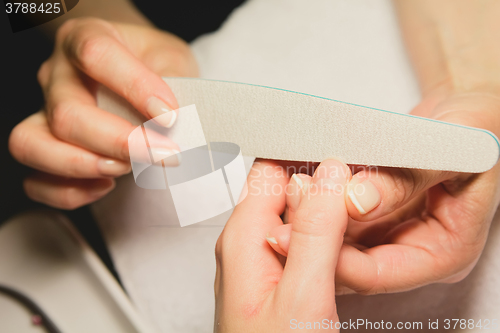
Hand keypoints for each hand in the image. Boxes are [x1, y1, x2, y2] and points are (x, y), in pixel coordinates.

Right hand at [9, 18, 197, 208]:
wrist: (134, 73)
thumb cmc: (152, 63)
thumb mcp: (171, 56)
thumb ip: (174, 78)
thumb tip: (175, 118)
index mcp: (85, 37)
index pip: (96, 55)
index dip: (134, 87)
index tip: (170, 116)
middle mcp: (57, 74)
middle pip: (66, 113)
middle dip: (118, 142)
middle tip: (162, 154)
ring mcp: (43, 112)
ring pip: (31, 144)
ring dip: (83, 166)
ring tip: (125, 168)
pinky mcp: (44, 147)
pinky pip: (35, 181)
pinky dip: (68, 192)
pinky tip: (105, 184)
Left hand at [215, 159, 349, 331]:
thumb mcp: (302, 295)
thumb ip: (316, 231)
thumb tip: (331, 174)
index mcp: (244, 236)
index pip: (272, 168)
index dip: (310, 160)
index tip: (346, 168)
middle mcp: (249, 245)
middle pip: (288, 191)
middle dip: (325, 193)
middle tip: (357, 208)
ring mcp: (263, 263)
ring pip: (301, 218)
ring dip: (330, 220)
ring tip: (353, 238)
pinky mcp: (279, 280)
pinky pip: (305, 244)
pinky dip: (328, 243)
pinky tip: (345, 257)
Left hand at [266, 90, 499, 293]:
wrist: (468, 118)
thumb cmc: (475, 132)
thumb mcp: (455, 149)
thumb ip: (407, 177)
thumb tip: (356, 198)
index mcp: (444, 252)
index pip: (377, 273)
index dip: (335, 254)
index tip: (301, 227)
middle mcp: (410, 250)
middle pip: (350, 261)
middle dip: (315, 233)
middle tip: (289, 198)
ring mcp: (389, 235)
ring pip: (337, 241)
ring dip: (309, 217)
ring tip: (289, 184)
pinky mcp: (371, 217)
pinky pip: (336, 219)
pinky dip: (315, 203)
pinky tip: (298, 180)